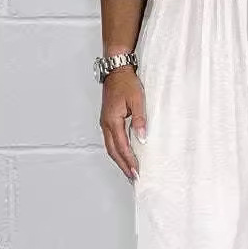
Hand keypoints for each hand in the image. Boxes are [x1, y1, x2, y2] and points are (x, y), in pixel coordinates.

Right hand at [99, 65, 145, 182]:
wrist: (116, 71)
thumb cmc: (127, 83)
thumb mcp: (138, 100)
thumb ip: (140, 120)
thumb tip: (142, 138)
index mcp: (112, 121)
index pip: (122, 147)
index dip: (129, 161)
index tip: (136, 172)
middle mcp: (106, 124)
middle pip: (113, 151)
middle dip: (123, 165)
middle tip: (133, 178)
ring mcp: (105, 123)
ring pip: (110, 147)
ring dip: (119, 160)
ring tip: (129, 170)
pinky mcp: (107, 120)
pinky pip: (111, 140)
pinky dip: (117, 151)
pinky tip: (124, 155)